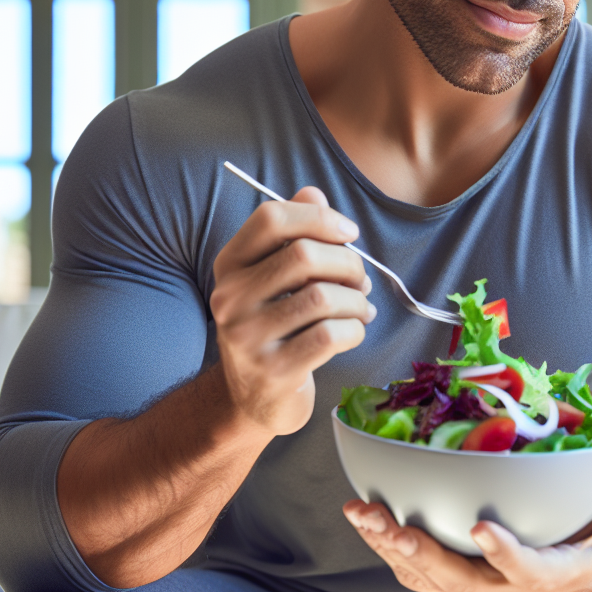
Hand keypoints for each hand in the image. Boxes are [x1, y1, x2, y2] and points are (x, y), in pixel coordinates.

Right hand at [210, 187, 374, 434]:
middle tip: (361, 279)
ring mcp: (247, 337)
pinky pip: (331, 335)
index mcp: (230, 265)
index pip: (271, 218)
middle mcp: (230, 298)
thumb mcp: (275, 279)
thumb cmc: (276, 328)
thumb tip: (313, 192)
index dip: (319, 217)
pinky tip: (353, 332)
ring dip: (357, 301)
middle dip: (348, 264)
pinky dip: (355, 330)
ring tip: (361, 308)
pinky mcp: (273, 371)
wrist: (254, 399)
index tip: (349, 232)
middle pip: (304, 256)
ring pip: (324, 297)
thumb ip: (295, 234)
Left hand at [344, 457, 591, 591]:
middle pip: (453, 577)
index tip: (480, 527)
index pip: (524, 570)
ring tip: (359, 513)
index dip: (502, 552)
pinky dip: (388, 547)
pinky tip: (366, 520)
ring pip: (424, 576)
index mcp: (547, 577)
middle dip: (415, 550)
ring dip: (387, 546)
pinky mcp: (457, 589)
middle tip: (385, 522)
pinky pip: (415, 572)